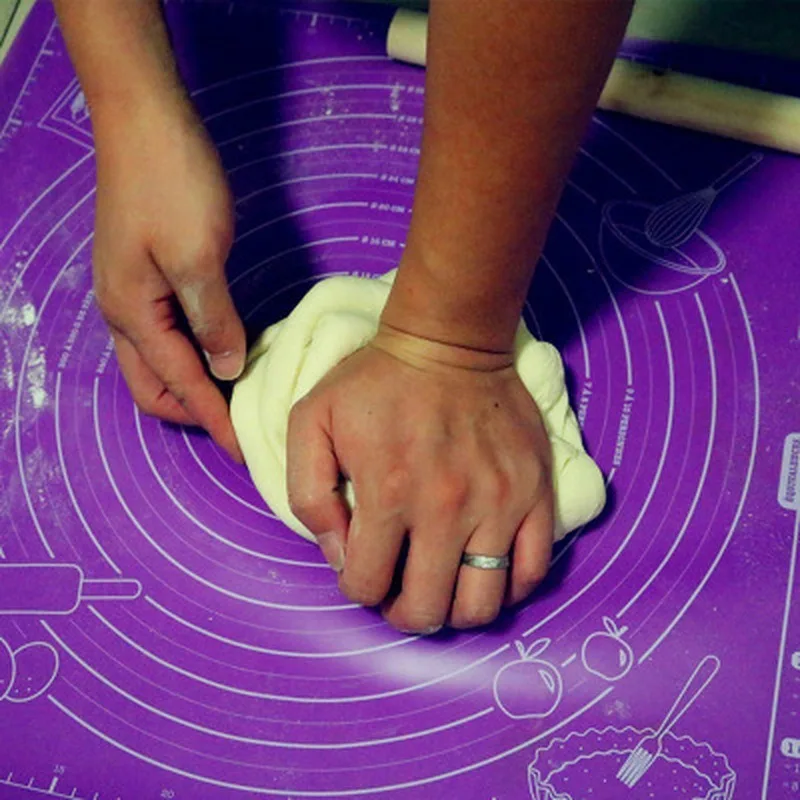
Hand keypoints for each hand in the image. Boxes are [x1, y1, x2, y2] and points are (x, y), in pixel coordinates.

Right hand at [92, 97, 243, 459]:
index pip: (178, 385)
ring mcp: (129, 291)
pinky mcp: (144, 273)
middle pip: (152, 385)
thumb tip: (226, 369)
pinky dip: (190, 352)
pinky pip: (164, 332)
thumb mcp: (199, 258)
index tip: (242, 450)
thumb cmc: (172, 183)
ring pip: (156, 361)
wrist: (145, 119)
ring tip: (233, 395)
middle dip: (191, 411)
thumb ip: (213, 321)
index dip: (213, 420)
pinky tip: (220, 350)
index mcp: (132, 314)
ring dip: (190, 383)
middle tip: (237, 423)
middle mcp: (123, 311)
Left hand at [286, 326, 554, 632]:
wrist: (449, 343)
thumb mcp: (312, 422)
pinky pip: (532, 570)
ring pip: (483, 603)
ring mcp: (499, 503)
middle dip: (404, 614)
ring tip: (442, 587)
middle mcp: (447, 507)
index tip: (362, 571)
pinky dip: (508, 587)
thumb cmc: (374, 383)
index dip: (358, 588)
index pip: (368, 585)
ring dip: (454, 611)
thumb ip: (309, 495)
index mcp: (389, 492)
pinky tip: (484, 571)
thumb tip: (338, 557)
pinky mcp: (535, 493)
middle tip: (400, 594)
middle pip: (428, 610)